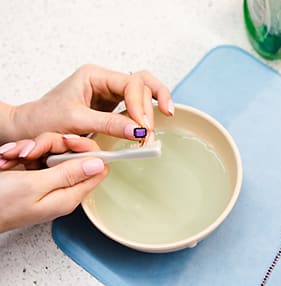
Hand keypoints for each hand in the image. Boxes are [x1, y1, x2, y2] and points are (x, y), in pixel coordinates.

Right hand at [0, 133, 107, 231]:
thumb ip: (68, 174)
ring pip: (52, 153)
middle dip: (53, 147)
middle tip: (33, 150)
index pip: (96, 169)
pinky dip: (21, 153)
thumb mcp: (35, 186)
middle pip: (73, 156)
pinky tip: (6, 159)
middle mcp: (61, 190)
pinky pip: (35, 157)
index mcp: (68, 196)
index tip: (69, 142)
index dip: (88, 151)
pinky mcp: (32, 176)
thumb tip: (98, 164)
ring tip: (12, 156)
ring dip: (31, 149)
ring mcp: (46, 182)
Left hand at [9, 65, 173, 140]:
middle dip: (150, 106)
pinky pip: (136, 105)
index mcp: (94, 76)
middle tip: (153, 128)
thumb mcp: (76, 121)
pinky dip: (147, 113)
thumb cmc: (45, 118)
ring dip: (154, 106)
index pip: (129, 84)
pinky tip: (152, 122)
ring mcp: (110, 92)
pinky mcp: (112, 106)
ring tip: (162, 120)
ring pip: (143, 91)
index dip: (140, 105)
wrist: (32, 127)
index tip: (142, 127)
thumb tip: (136, 130)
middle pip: (141, 84)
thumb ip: (109, 124)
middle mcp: (105, 81)